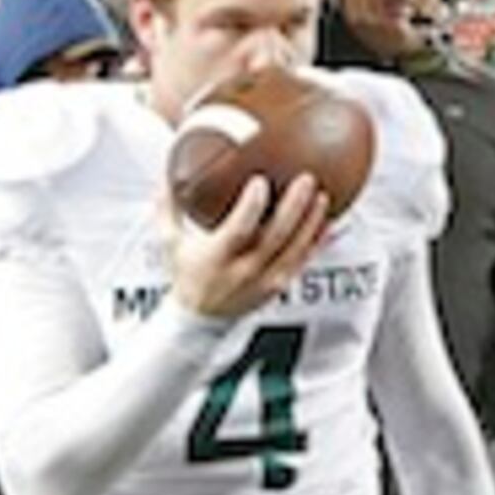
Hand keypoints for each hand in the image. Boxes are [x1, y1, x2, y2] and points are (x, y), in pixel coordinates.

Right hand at [165, 171, 329, 319]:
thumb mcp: (170, 243)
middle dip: (293, 206)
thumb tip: (168, 175)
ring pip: (295, 250)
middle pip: (275, 237)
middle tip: (305, 180)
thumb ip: (169, 207)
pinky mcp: (278, 285)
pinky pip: (303, 262)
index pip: (237, 231)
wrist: (200, 319)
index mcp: (216, 258)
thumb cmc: (188, 278)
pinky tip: (326, 222)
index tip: (260, 181)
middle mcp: (243, 271)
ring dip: (310, 221)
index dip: (251, 206)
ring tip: (320, 196)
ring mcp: (264, 280)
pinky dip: (317, 241)